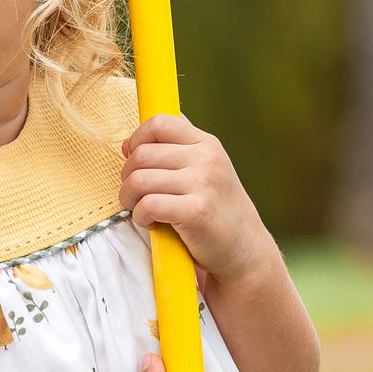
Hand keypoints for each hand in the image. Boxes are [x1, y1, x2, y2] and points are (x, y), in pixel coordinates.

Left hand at [119, 113, 274, 286]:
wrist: (245, 248)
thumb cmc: (216, 210)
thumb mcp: (205, 171)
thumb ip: (173, 154)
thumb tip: (128, 145)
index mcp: (207, 144)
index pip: (159, 122)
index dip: (137, 140)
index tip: (135, 161)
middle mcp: (207, 158)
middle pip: (142, 153)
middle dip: (127, 176)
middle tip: (135, 195)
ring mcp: (203, 184)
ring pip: (139, 179)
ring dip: (129, 198)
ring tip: (141, 209)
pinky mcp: (196, 211)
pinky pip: (148, 205)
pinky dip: (140, 217)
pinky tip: (152, 223)